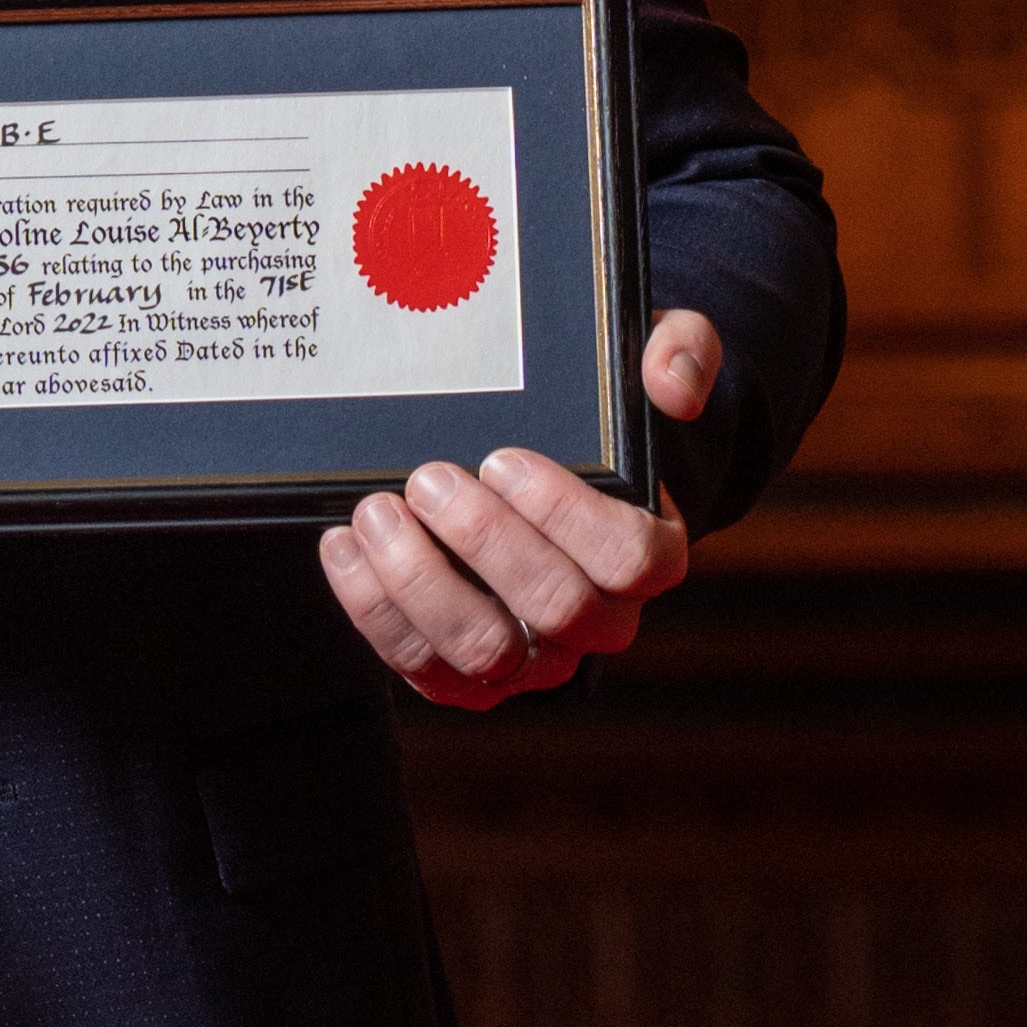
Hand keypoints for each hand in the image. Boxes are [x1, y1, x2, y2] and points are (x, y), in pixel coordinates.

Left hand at [317, 307, 716, 711]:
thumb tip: (674, 383)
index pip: (632, 558)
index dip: (566, 513)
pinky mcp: (464, 675)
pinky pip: (422, 665)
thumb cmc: (591, 418)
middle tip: (427, 478)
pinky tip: (345, 546)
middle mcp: (598, 619)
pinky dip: (374, 611)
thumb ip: (680, 352)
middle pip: (557, 607)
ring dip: (421, 582)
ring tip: (377, 511)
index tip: (501, 458)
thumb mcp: (641, 362)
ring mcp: (531, 656)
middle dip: (484, 541)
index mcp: (650, 553)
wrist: (532, 468)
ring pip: (485, 651)